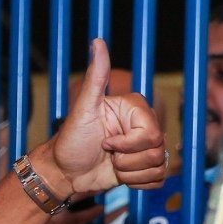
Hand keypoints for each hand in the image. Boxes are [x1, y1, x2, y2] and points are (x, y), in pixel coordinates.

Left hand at [36, 39, 165, 198]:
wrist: (64, 173)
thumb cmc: (70, 142)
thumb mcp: (82, 109)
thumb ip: (95, 77)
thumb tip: (97, 41)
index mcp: (133, 109)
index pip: (151, 133)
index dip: (128, 145)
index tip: (105, 143)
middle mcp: (142, 126)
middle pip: (157, 150)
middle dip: (127, 160)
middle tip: (107, 154)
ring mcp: (144, 148)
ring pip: (158, 166)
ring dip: (130, 172)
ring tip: (112, 165)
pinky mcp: (143, 168)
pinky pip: (157, 179)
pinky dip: (137, 183)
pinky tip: (119, 175)